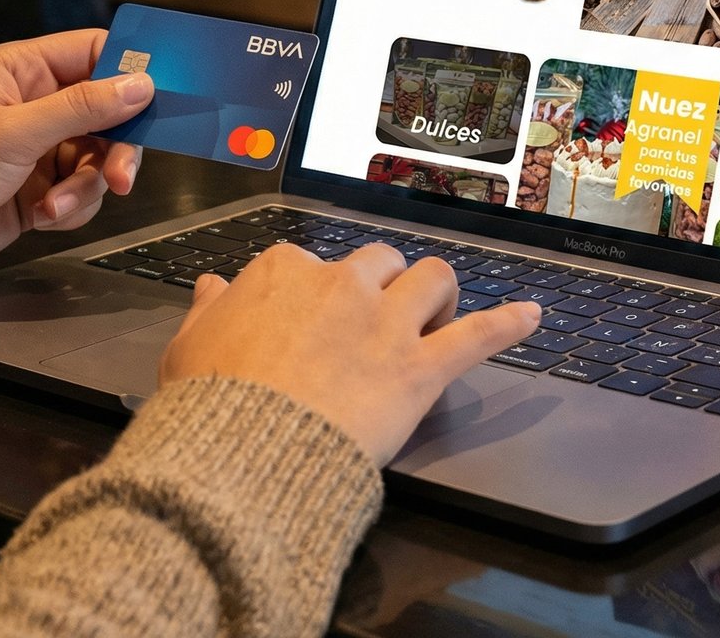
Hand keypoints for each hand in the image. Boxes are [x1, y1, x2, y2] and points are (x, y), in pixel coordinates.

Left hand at [0, 30, 151, 285]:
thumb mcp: (14, 133)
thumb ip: (82, 107)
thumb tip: (140, 86)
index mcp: (23, 71)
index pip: (94, 53)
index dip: (128, 73)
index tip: (156, 98)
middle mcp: (36, 103)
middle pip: (108, 112)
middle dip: (117, 147)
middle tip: (122, 175)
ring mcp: (39, 147)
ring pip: (98, 156)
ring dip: (87, 185)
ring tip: (55, 205)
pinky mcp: (41, 187)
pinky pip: (82, 190)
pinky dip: (71, 206)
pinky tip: (43, 215)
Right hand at [160, 243, 540, 464]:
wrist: (242, 457)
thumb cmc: (211, 406)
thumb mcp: (188, 348)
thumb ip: (208, 311)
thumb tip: (213, 288)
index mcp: (284, 273)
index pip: (312, 262)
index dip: (318, 291)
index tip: (314, 316)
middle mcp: (340, 285)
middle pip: (379, 261)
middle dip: (384, 283)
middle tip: (379, 317)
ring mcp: (384, 323)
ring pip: (432, 278)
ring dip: (438, 293)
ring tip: (438, 312)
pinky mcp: (417, 369)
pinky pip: (474, 336)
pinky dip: (506, 324)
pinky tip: (530, 316)